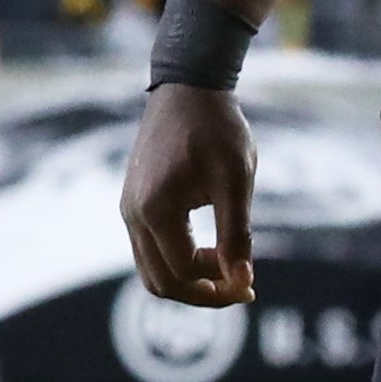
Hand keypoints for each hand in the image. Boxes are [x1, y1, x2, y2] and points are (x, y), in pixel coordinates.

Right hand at [121, 85, 256, 306]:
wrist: (188, 87)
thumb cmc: (216, 129)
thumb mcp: (236, 182)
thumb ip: (236, 235)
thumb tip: (241, 281)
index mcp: (156, 210)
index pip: (184, 272)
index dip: (219, 287)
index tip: (252, 284)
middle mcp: (133, 215)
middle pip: (159, 283)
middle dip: (201, 293)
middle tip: (240, 286)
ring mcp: (128, 209)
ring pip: (151, 271)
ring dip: (188, 280)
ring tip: (226, 268)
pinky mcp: (133, 203)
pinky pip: (149, 250)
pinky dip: (177, 262)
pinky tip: (210, 249)